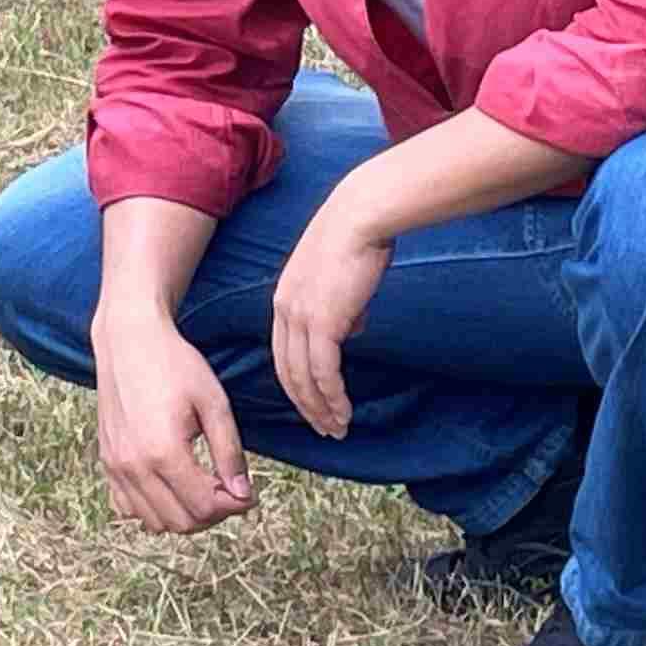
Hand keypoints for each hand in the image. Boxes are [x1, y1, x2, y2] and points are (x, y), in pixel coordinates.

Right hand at [92, 307, 250, 533]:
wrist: (128, 339)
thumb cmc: (174, 364)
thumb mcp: (214, 404)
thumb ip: (229, 453)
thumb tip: (243, 495)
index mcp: (163, 451)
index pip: (205, 507)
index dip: (234, 506)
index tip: (248, 492)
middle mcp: (134, 466)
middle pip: (181, 522)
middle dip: (213, 514)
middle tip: (229, 490)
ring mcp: (116, 466)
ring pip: (155, 522)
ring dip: (184, 515)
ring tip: (203, 488)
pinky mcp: (107, 461)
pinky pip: (129, 507)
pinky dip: (153, 508)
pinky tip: (171, 485)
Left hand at [269, 201, 395, 440]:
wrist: (361, 215)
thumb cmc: (357, 238)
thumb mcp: (338, 277)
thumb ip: (339, 306)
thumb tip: (352, 329)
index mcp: (284, 299)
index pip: (283, 354)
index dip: (298, 383)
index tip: (314, 405)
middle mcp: (285, 311)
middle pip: (289, 372)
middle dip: (307, 406)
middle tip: (325, 429)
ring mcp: (301, 317)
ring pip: (305, 378)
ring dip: (322, 408)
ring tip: (338, 429)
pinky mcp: (322, 322)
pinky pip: (324, 372)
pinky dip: (333, 397)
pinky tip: (344, 412)